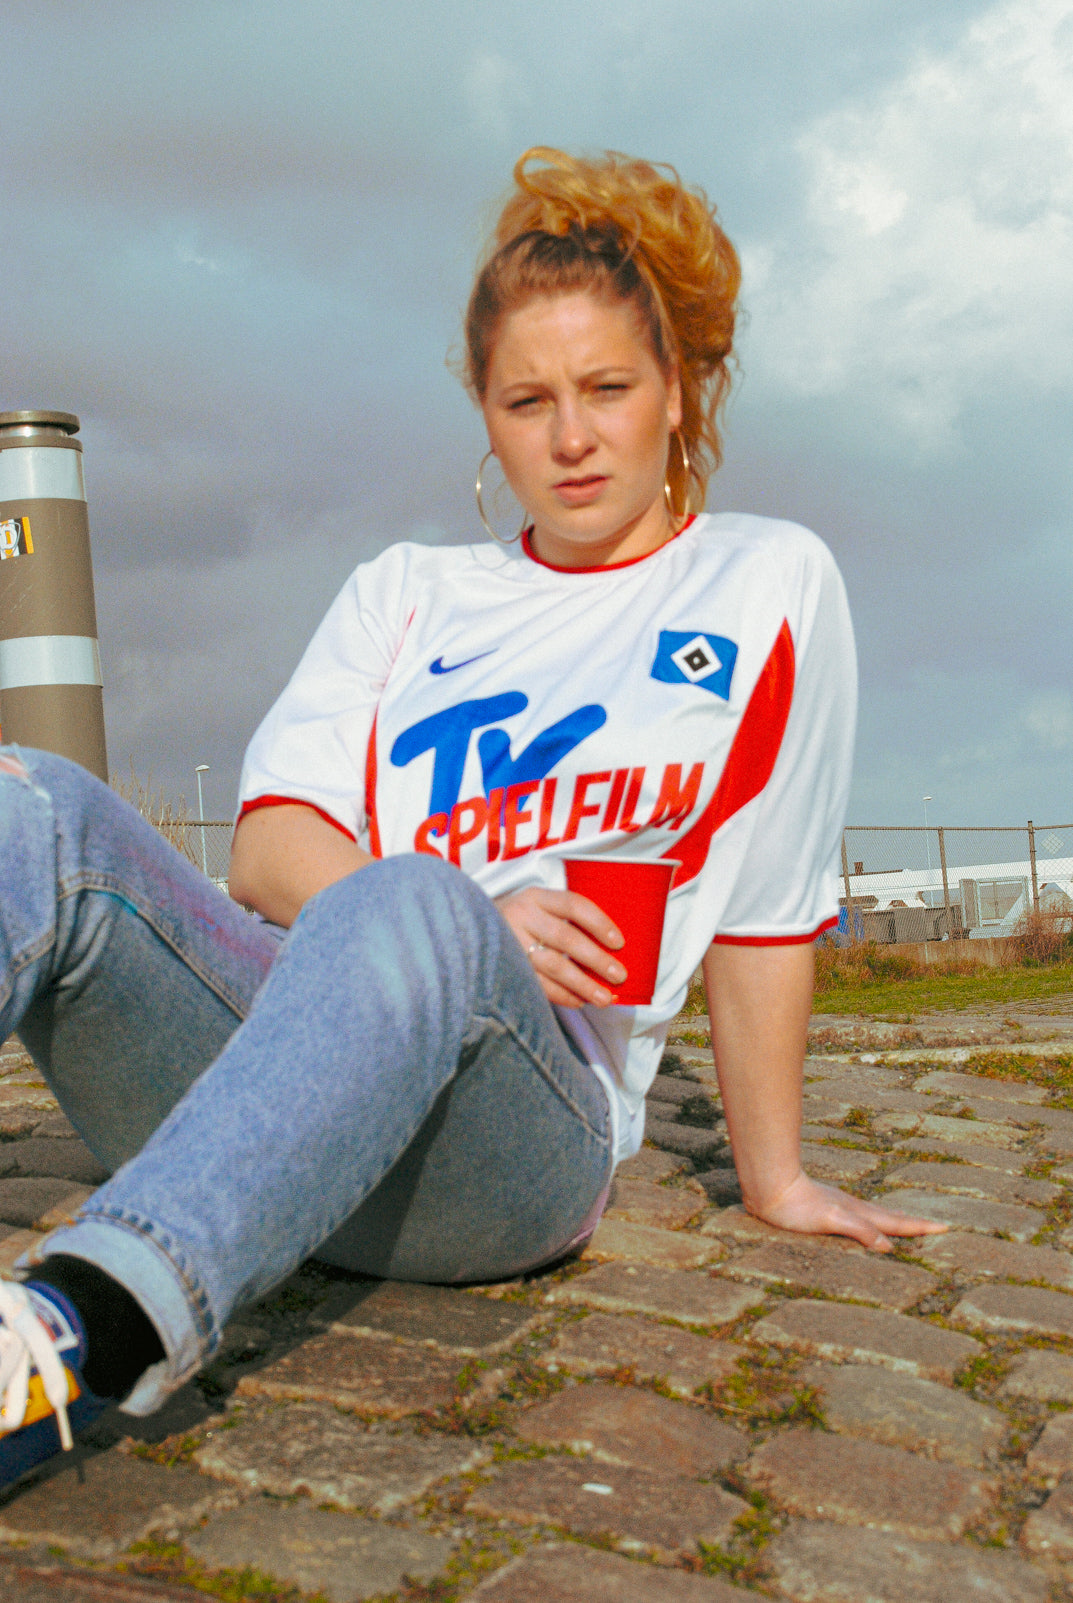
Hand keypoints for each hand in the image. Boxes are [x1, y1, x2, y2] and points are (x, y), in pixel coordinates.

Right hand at [496, 886, 626, 1007]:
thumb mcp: (537, 908)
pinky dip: (562, 995)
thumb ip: (565, 920)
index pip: (574, 905)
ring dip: (582, 984)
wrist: (469, 929)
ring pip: (553, 965)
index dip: (599, 923)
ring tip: (604, 997)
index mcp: (537, 897)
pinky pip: (539, 985)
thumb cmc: (519, 921)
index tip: (618, 942)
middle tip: (619, 975)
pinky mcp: (506, 967)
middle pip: (566, 938)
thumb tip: (610, 948)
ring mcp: (512, 942)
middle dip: (596, 959)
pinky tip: (579, 1001)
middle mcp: (523, 916)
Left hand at [745, 1170, 949, 1252]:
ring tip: (904, 1221)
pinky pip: (857, 1216)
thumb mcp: (831, 1220)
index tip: (945, 1227)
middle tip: (935, 1226)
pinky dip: (871, 1220)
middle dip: (913, 1223)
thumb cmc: (797, 1207)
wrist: (770, 1187)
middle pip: (889, 1216)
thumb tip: (888, 1246)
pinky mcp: (825, 1208)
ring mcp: (840, 1206)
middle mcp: (853, 1208)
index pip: (896, 1223)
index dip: (920, 1227)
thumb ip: (859, 1230)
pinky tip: (863, 1221)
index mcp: (859, 1213)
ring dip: (893, 1220)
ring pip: (874, 1214)